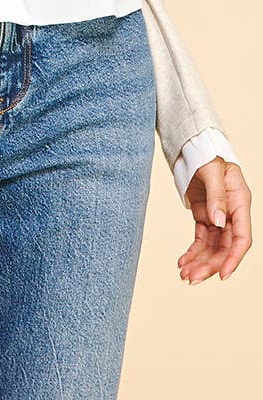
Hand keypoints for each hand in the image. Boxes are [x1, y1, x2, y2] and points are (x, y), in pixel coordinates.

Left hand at [178, 158, 251, 282]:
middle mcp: (231, 213)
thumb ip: (217, 196)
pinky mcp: (204, 216)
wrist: (194, 147)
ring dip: (199, 262)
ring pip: (211, 247)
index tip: (222, 276)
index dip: (233, 258)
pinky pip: (200, 239)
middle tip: (192, 279)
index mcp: (240, 203)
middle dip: (209, 265)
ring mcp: (218, 216)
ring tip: (184, 275)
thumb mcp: (212, 171)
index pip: (242, 238)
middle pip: (224, 247)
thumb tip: (219, 222)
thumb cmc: (207, 154)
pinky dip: (192, 252)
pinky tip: (182, 262)